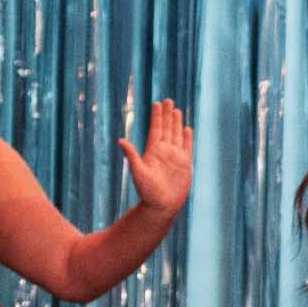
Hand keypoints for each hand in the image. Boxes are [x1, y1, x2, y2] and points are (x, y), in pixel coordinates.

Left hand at [119, 99, 192, 217]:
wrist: (161, 206)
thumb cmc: (147, 192)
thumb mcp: (138, 172)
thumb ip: (132, 155)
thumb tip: (120, 140)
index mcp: (153, 151)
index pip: (155, 129)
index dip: (157, 116)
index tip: (157, 103)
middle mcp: (164, 152)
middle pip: (166, 128)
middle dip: (167, 115)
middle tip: (168, 100)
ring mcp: (175, 157)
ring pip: (176, 135)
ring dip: (176, 123)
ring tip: (176, 110)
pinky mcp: (185, 164)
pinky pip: (187, 147)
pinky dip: (187, 137)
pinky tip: (186, 128)